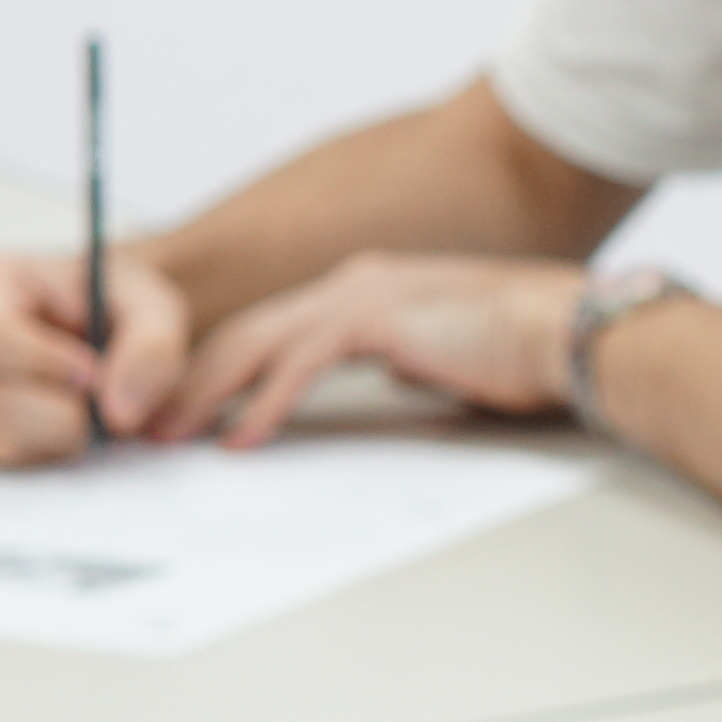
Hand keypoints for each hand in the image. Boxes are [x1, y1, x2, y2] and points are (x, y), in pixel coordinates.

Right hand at [0, 248, 194, 466]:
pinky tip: (56, 411)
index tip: (95, 374)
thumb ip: (152, 348)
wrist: (93, 321)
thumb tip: (118, 412)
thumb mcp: (152, 307)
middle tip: (100, 390)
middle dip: (63, 406)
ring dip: (59, 430)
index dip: (47, 367)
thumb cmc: (110, 304)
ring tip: (81, 396)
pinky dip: (41, 446)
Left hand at [155, 253, 587, 447]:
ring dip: (208, 391)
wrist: (567, 330)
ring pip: (257, 344)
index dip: (225, 370)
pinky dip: (264, 402)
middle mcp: (355, 285)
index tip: (194, 409)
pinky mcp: (377, 319)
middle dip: (191, 380)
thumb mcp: (451, 355)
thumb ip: (413, 360)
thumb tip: (399, 379)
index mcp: (370, 293)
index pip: (275, 331)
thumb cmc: (527, 349)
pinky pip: (300, 365)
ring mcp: (363, 297)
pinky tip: (243, 437)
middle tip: (153, 423)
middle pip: (247, 333)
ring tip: (173, 432)